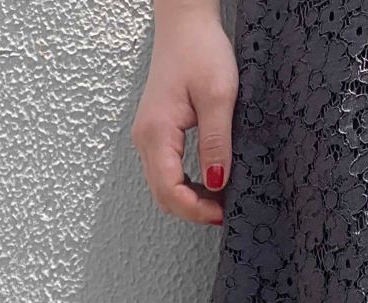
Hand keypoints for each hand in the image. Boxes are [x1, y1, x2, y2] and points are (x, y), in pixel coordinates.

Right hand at [132, 7, 237, 225]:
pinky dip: (183, 186)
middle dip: (191, 211)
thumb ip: (216, 142)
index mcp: (156, 133)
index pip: (170, 190)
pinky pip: (164, 172)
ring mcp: (147, 138)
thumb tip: (216, 182)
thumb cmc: (199, 49)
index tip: (222, 213)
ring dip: (187, 200)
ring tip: (217, 202)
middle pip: (162, 195)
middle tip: (222, 213)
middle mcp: (145, 139)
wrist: (184, 23)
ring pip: (162, 187)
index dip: (195, 209)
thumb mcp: (218, 95)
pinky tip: (205, 183)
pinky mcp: (154, 134)